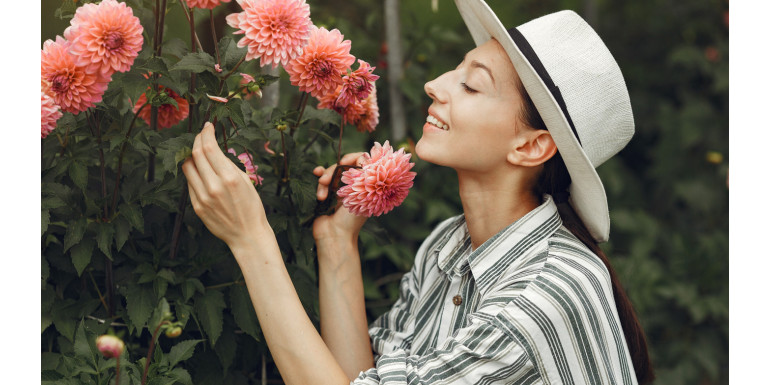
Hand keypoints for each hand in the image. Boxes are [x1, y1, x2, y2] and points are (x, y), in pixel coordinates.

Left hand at [182, 122, 269, 250]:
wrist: (247, 235)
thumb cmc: (252, 207)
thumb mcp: (245, 181)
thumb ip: (228, 165)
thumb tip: (214, 150)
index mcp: (229, 178)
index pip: (208, 148)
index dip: (205, 133)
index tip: (207, 126)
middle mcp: (213, 186)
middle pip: (195, 154)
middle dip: (196, 140)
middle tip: (201, 135)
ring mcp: (202, 198)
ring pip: (187, 168)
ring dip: (191, 156)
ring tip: (198, 152)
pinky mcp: (197, 207)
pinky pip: (190, 184)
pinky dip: (194, 173)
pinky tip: (201, 172)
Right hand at [312, 152, 366, 243]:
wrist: (334, 236)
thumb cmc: (351, 220)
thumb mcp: (362, 197)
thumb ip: (364, 177)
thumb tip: (364, 157)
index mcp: (365, 185)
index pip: (363, 161)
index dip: (354, 158)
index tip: (346, 163)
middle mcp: (353, 185)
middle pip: (344, 165)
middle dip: (334, 171)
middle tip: (327, 181)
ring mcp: (339, 188)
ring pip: (331, 171)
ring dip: (324, 180)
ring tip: (321, 196)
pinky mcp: (326, 192)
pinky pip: (322, 177)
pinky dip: (319, 173)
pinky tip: (316, 172)